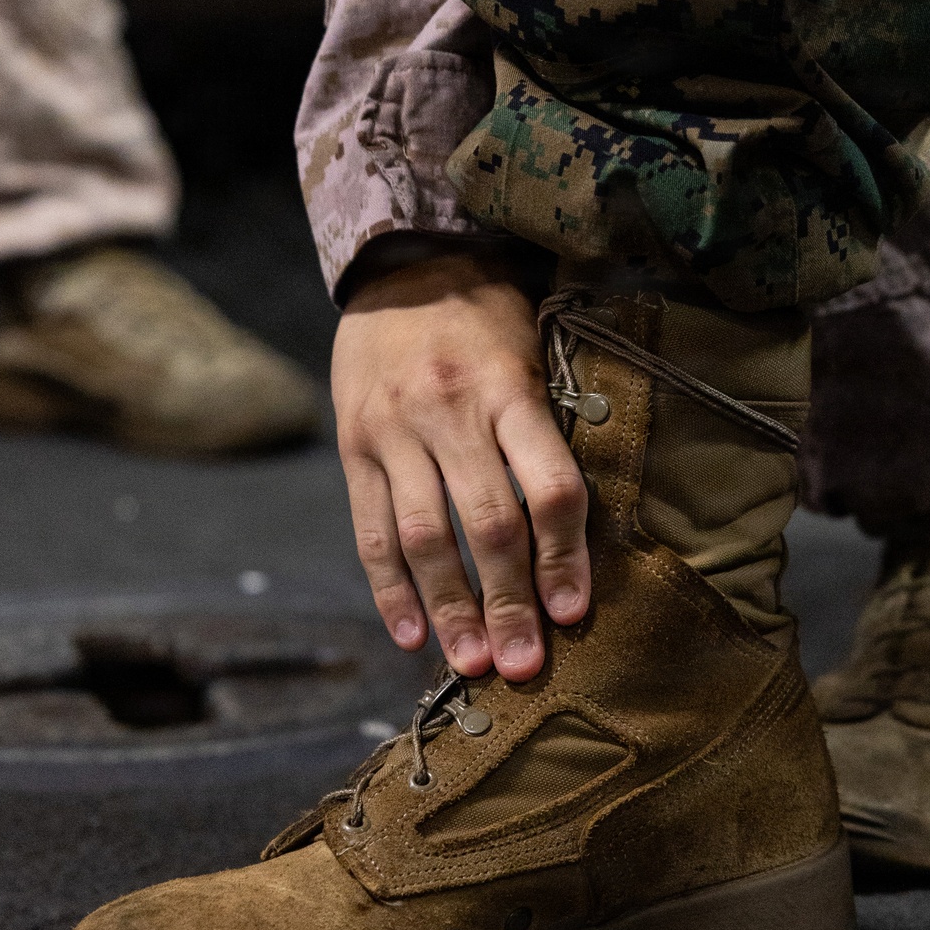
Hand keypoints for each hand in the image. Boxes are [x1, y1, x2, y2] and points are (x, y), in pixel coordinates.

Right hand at [332, 250, 589, 681]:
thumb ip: (546, 432)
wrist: (401, 263)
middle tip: (525, 666)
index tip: (574, 612)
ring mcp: (394, 431)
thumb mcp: (533, 352)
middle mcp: (450, 413)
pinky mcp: (354, 446)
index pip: (549, 487)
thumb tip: (574, 532)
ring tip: (472, 664)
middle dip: (508, 603)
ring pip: (424, 538)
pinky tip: (410, 634)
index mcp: (510, 389)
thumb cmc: (487, 316)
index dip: (566, 557)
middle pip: (487, 525)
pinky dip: (389, 588)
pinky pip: (370, 529)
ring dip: (450, 609)